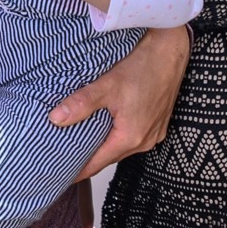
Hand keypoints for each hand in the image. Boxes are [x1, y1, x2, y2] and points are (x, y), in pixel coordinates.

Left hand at [52, 24, 189, 179]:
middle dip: (88, 159)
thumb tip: (55, 119)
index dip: (77, 171)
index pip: (97, 164)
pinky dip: (117, 136)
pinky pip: (134, 138)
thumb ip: (81, 104)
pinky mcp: (158, 123)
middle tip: (64, 158)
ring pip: (121, 147)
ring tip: (81, 144)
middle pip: (109, 157)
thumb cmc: (144, 66)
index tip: (60, 177)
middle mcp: (145, 141)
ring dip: (103, 147)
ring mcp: (154, 133)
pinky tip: (105, 127)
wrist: (171, 50)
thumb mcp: (107, 85)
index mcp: (131, 137)